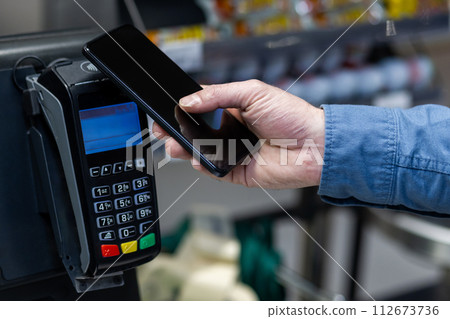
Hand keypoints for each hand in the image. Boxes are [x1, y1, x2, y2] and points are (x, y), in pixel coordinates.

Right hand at [152, 80, 324, 188]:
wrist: (315, 146)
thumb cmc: (291, 116)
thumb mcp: (253, 93)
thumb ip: (219, 95)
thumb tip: (189, 101)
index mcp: (235, 109)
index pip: (202, 108)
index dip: (184, 109)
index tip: (168, 109)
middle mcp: (233, 131)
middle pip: (198, 132)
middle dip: (179, 131)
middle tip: (165, 130)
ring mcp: (235, 152)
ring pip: (203, 152)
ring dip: (186, 149)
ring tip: (175, 145)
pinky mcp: (239, 172)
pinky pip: (215, 171)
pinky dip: (204, 167)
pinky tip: (198, 160)